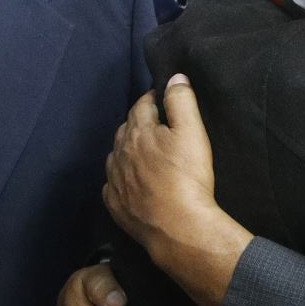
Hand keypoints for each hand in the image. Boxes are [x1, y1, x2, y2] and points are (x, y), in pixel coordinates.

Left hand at [104, 76, 252, 305]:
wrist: (178, 227)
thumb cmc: (188, 177)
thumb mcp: (192, 132)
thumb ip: (182, 101)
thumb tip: (175, 77)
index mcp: (138, 132)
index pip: (142, 105)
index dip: (153, 98)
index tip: (162, 97)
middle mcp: (120, 153)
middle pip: (126, 128)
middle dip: (138, 122)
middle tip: (155, 123)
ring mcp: (115, 180)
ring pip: (116, 155)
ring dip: (127, 149)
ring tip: (142, 151)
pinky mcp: (115, 204)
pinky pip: (112, 184)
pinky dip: (120, 177)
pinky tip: (129, 180)